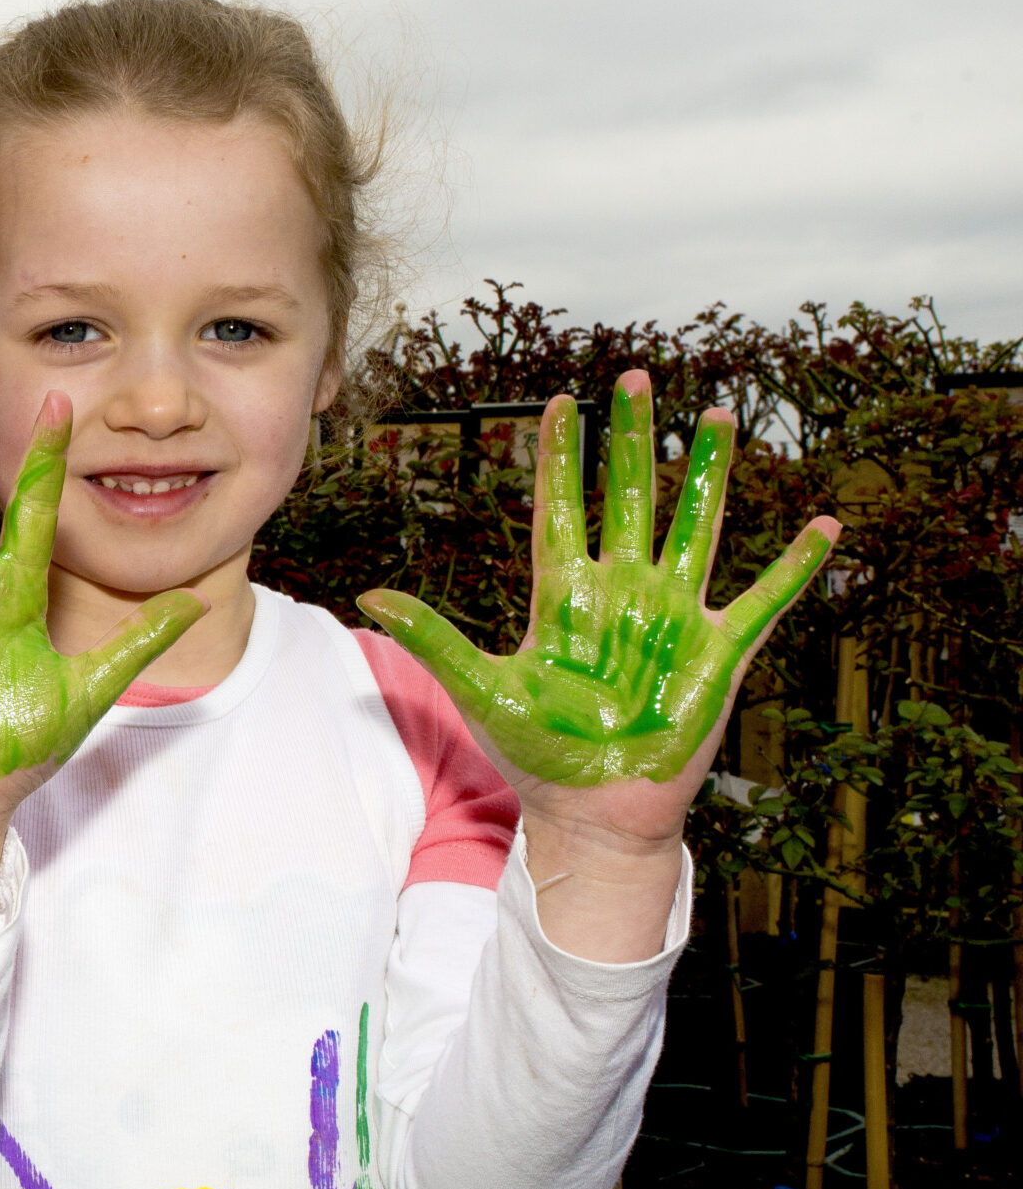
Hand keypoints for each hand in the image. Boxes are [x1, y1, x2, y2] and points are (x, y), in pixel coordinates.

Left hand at [358, 370, 837, 838]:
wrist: (592, 811)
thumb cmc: (536, 754)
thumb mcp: (480, 688)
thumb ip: (432, 638)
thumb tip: (367, 598)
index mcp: (565, 595)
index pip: (561, 507)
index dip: (561, 456)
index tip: (560, 402)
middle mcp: (622, 592)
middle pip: (629, 497)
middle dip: (632, 439)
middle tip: (635, 377)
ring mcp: (673, 616)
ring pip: (695, 526)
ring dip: (709, 473)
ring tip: (718, 415)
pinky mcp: (718, 652)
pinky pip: (764, 600)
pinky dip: (794, 567)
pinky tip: (821, 525)